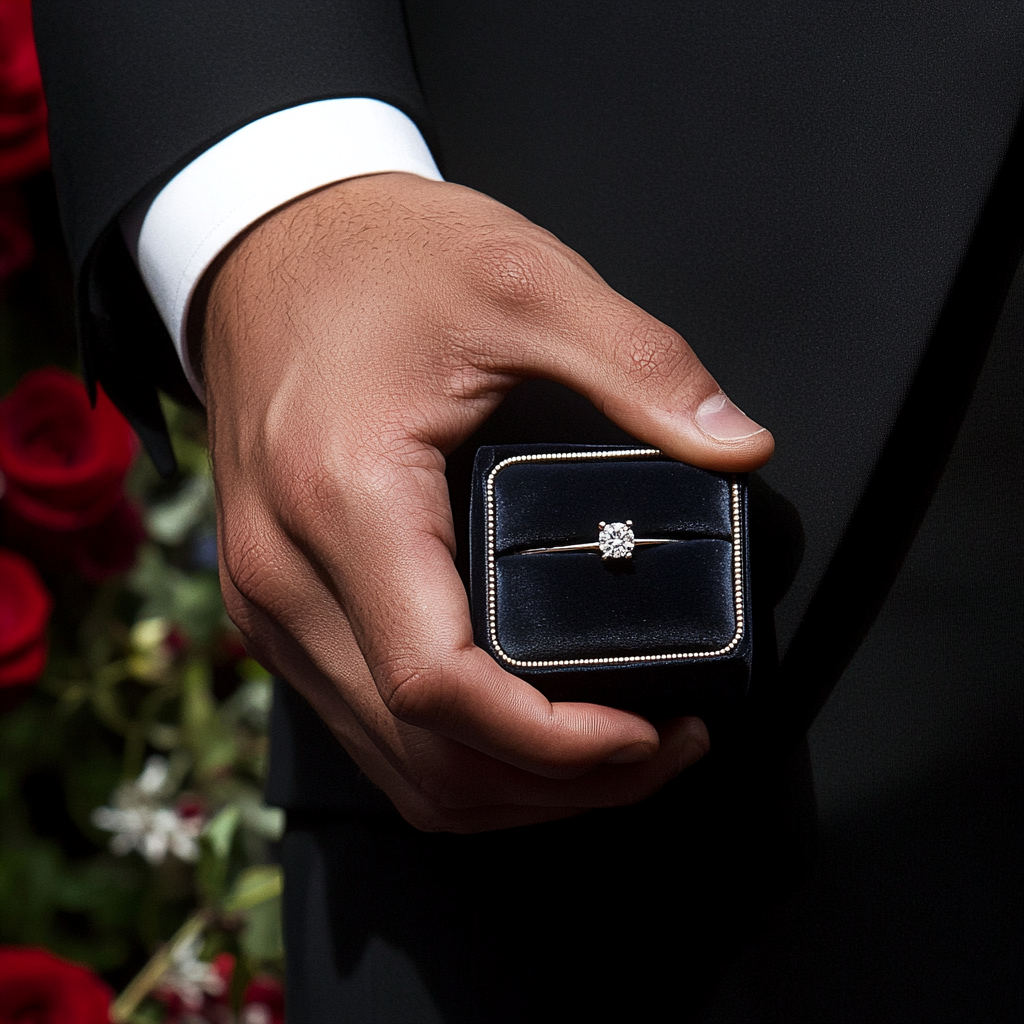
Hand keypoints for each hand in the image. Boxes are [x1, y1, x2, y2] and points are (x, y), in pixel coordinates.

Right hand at [200, 172, 773, 830]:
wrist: (267, 253)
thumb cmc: (373, 261)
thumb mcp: (521, 282)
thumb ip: (640, 363)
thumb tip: (735, 443)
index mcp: (345, 498)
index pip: (440, 687)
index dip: (555, 741)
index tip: (644, 734)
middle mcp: (287, 572)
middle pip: (421, 754)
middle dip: (552, 784)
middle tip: (655, 751)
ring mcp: (271, 600)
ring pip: (389, 761)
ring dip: (504, 786)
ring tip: (606, 754)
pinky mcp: (278, 604)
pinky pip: (363, 725)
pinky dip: (449, 755)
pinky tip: (517, 727)